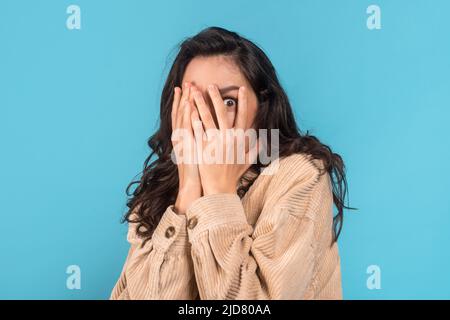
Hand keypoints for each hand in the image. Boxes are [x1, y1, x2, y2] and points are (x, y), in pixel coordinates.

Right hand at [171, 82, 201, 213]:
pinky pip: (187, 131)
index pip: (186, 116)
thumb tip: (215, 132)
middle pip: (182, 114)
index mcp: (187, 139)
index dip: (187, 102)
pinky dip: (187, 118)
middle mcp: (183, 139)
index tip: (189, 89)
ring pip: (183, 119)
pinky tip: (190, 107)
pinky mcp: (188, 149)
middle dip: (185, 98)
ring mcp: (184, 143)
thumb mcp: (203, 154)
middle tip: (187, 83)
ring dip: (185, 103)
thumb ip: (207, 141)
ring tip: (188, 89)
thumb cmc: (201, 173)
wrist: (194, 188)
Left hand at [190, 84, 258, 194]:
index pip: (242, 116)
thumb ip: (254, 149)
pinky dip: (193, 119)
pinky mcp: (203, 148)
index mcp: (239, 140)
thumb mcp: (246, 162)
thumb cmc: (232, 176)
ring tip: (195, 92)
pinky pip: (198, 130)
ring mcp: (215, 142)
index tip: (241, 89)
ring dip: (201, 103)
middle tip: (211, 84)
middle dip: (216, 97)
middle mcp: (228, 139)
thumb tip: (262, 140)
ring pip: (207, 118)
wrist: (219, 189)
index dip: (242, 102)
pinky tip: (189, 109)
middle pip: (222, 113)